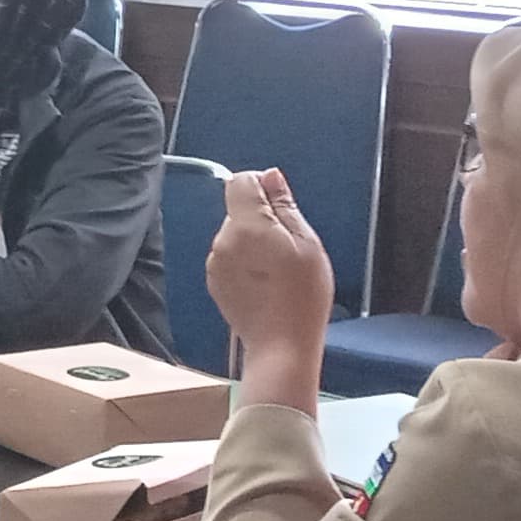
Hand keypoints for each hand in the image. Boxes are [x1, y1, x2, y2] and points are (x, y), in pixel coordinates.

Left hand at [204, 167, 334, 401]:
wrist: (281, 346)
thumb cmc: (302, 295)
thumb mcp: (306, 243)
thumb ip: (285, 206)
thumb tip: (270, 175)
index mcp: (246, 226)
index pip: (240, 182)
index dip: (262, 188)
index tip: (282, 209)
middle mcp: (223, 240)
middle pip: (238, 211)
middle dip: (261, 220)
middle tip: (288, 249)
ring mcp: (215, 263)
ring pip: (234, 236)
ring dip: (252, 243)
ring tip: (277, 271)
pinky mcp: (214, 282)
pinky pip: (229, 258)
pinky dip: (244, 263)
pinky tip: (264, 284)